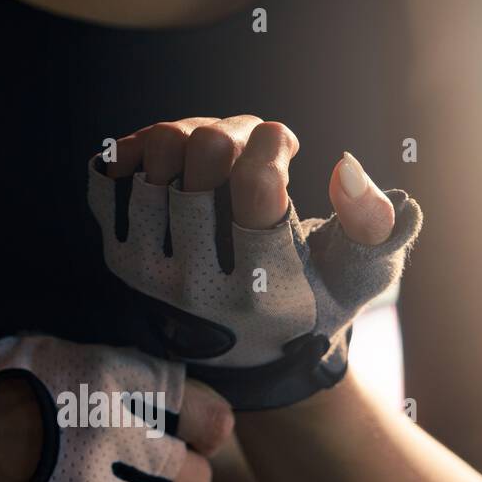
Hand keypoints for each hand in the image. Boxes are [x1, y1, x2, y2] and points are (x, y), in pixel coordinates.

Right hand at [0, 372, 232, 481]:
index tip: (199, 436)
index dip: (207, 427)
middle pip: (190, 478)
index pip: (204, 413)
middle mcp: (108, 443)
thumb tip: (175, 394)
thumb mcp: (46, 352)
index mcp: (109, 385)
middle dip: (176, 479)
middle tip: (151, 480)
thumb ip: (113, 368)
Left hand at [88, 115, 419, 408]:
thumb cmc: (309, 295)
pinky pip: (109, 172)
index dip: (272, 142)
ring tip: (216, 155)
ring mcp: (148, 273)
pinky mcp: (115, 256)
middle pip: (203, 152)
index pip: (256, 186)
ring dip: (192, 132)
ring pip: (157, 151)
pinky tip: (172, 164)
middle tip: (250, 147)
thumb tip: (345, 169)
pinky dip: (138, 149)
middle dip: (237, 131)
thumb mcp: (357, 275)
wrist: (239, 350)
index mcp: (263, 292)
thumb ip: (372, 227)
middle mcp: (198, 286)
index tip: (282, 142)